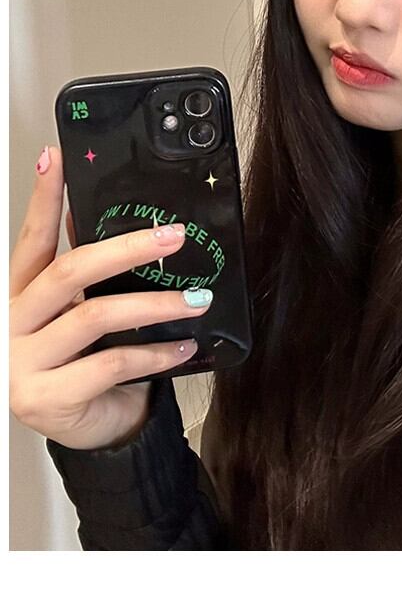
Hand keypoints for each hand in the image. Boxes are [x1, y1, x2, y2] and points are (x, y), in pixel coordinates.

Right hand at [10, 145, 212, 450]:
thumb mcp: (78, 313)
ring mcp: (24, 363)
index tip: (57, 157)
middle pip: (69, 271)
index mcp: (18, 295)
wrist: (86, 431)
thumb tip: (103, 217)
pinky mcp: (46, 399)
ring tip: (196, 299)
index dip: (45, 198)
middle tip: (174, 236)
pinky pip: (112, 364)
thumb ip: (85, 273)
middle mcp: (13, 324)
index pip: (31, 239)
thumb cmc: (82, 363)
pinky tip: (184, 346)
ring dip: (155, 303)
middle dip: (128, 248)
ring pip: (95, 316)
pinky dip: (156, 354)